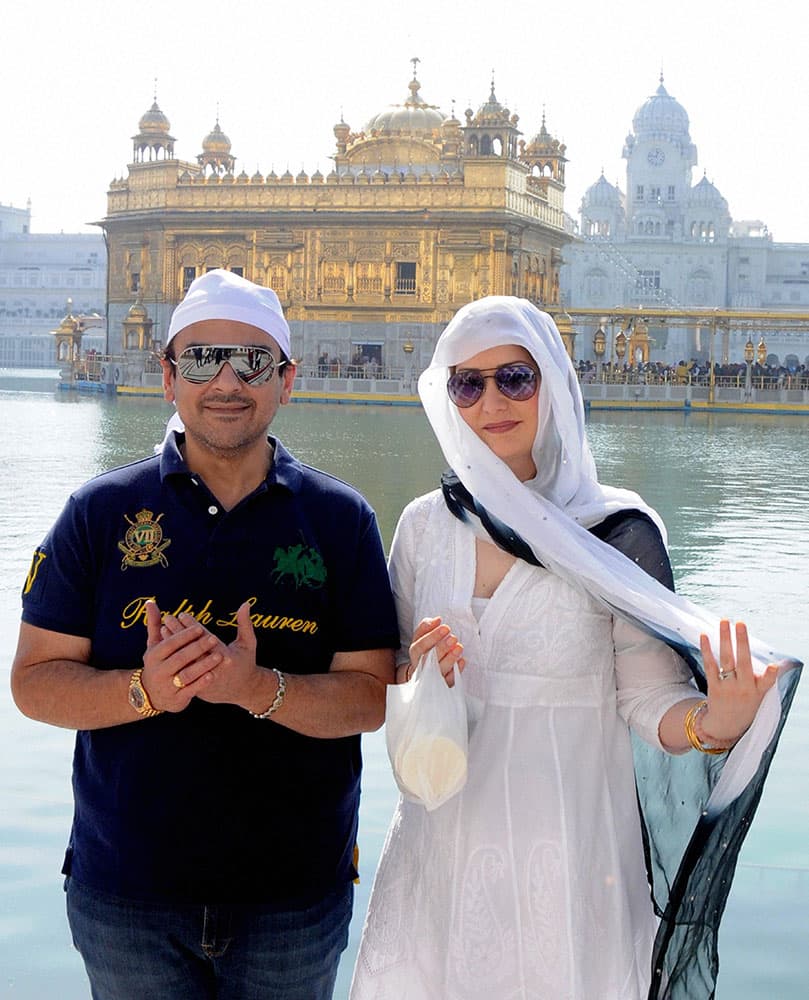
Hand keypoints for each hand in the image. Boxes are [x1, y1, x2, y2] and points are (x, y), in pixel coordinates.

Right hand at [141, 600, 222, 711]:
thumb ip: (153, 624)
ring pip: (187, 674)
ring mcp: (168, 686)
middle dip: (197, 648)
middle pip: (180, 658)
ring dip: (203, 665)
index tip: (200, 628)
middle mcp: (159, 671)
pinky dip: (201, 683)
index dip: (185, 635)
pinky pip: (191, 690)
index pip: (170, 643)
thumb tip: (150, 602)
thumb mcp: (153, 645)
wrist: (151, 695)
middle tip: (214, 639)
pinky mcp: (177, 699)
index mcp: (154, 656)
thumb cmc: (156, 663)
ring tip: (219, 656)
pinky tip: (213, 675)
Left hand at [165, 602, 267, 708]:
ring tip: (162, 628)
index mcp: (226, 657)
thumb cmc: (245, 662)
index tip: (182, 614)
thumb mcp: (248, 643)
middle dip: (179, 632)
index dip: (193, 626)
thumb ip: (245, 623)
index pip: (206, 639)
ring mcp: (204, 679)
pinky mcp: (197, 687)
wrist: (241, 690)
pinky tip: (164, 646)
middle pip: (192, 649)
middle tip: (169, 618)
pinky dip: (173, 657)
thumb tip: (245, 604)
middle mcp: (214, 669)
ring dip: (173, 644)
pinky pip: (181, 670)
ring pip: (184, 660)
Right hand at [404, 616, 464, 686]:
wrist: (422, 673)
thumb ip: (427, 626)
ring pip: (438, 670)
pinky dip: (456, 671)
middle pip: (428, 659)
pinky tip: (462, 660)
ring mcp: (431, 677)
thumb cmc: (425, 651)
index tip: (446, 627)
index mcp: (415, 652)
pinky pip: (448, 680)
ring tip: (459, 647)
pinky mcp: (441, 684)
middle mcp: (421, 666)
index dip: (432, 636)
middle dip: (441, 648)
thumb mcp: (422, 637)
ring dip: (450, 659)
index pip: (420, 645)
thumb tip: (437, 619)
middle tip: (453, 638)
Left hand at [698, 620, 777, 744]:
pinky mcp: (713, 686)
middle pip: (743, 662)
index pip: (766, 683)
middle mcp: (743, 689)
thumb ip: (763, 680)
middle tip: (740, 623)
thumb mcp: (759, 697)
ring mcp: (727, 687)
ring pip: (726, 660)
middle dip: (742, 642)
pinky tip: (705, 635)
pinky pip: (710, 665)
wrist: (725, 727)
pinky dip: (707, 650)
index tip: (774, 666)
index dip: (770, 675)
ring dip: (725, 639)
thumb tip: (775, 664)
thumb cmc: (746, 706)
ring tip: (724, 621)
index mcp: (758, 692)